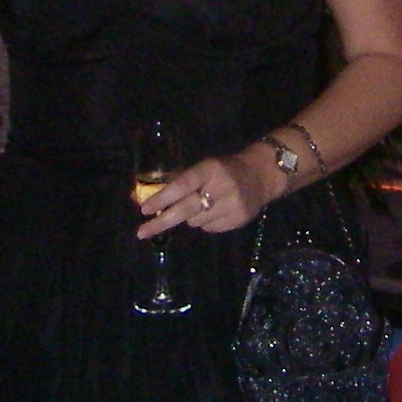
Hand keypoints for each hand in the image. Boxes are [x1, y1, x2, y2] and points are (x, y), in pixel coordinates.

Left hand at [135, 144, 285, 239]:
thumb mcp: (203, 168)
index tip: (144, 210)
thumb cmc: (224, 170)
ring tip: (201, 206)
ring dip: (189, 218)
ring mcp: (232, 204)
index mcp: (210, 169)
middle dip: (162, 222)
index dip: (163, 197)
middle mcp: (222, 186)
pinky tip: (215, 212)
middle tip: (142, 232)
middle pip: (186, 209)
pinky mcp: (239, 219)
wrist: (262, 175)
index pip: (183, 184)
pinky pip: (209, 228)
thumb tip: (139, 196)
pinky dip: (205, 223)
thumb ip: (175, 182)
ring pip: (195, 222)